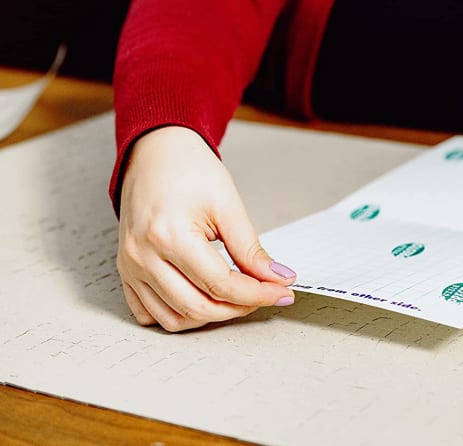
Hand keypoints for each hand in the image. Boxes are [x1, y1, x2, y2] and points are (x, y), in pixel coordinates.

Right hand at [116, 126, 296, 331]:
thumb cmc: (189, 170)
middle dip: (238, 308)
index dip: (257, 293)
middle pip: (198, 307)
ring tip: (237, 298)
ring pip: (173, 318)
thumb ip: (250, 248)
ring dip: (211, 316)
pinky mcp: (125, 271)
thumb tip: (277, 278)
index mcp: (169, 235)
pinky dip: (178, 316)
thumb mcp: (228, 205)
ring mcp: (130, 266)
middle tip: (264, 294)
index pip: (220, 284)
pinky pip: (148, 313)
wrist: (156, 152)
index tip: (281, 292)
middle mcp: (143, 256)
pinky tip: (202, 300)